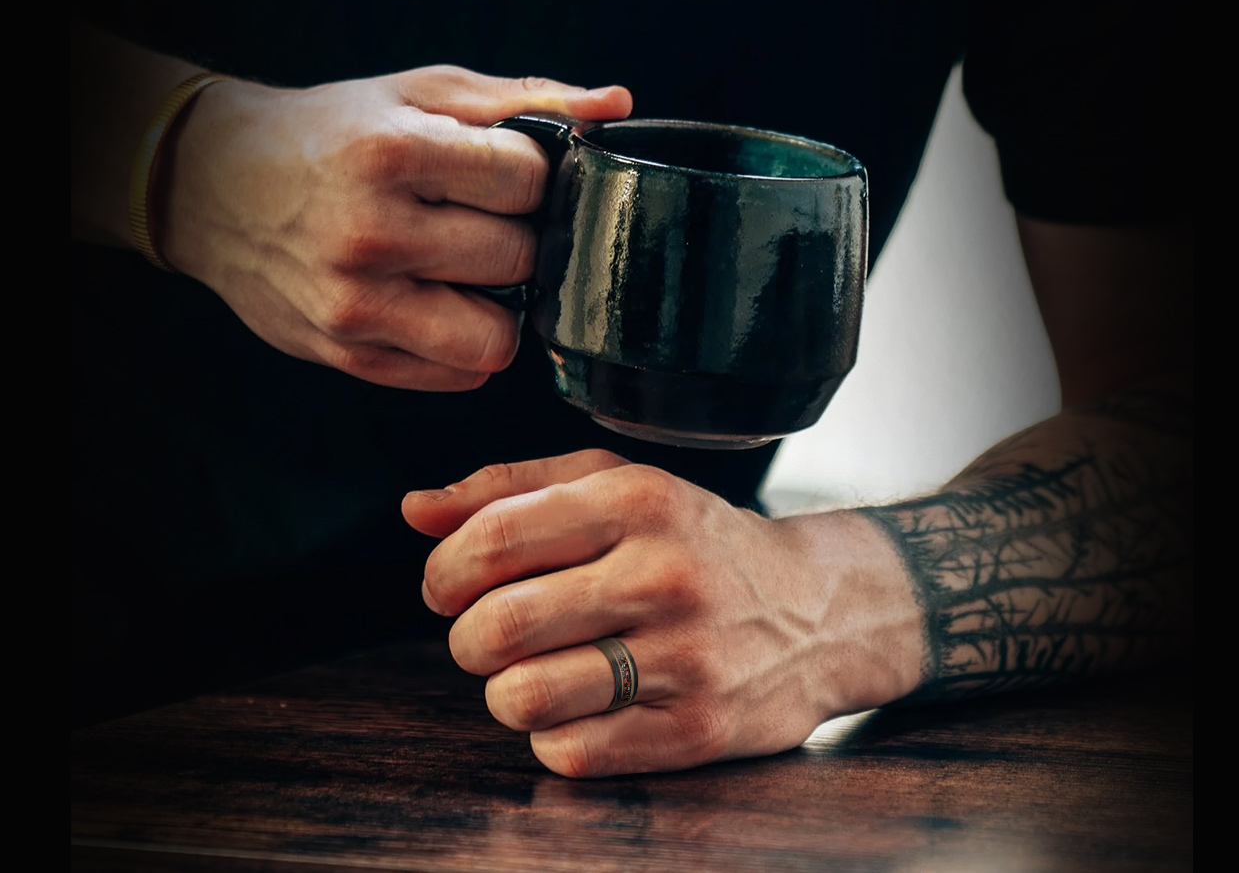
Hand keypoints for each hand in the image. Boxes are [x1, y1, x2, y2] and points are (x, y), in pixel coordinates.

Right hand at [157, 66, 631, 389]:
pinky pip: (458, 375)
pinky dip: (464, 345)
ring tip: (467, 272)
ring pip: (497, 337)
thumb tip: (614, 106)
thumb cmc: (328, 135)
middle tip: (480, 221)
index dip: (530, 176)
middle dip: (516, 238)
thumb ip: (523, 101)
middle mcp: (372, 234)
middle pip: (519, 258)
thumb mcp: (419, 94)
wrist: (215, 186)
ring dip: (498, 307)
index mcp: (392, 154)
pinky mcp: (349, 355)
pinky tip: (436, 303)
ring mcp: (357, 304)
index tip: (504, 174)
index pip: (527, 180)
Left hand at [401, 450, 922, 777]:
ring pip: (523, 698)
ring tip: (535, 673)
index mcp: (637, 499)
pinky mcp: (698, 731)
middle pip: (498, 626)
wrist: (823, 611)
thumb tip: (414, 511)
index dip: (443, 573)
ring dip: (506, 693)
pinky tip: (583, 708)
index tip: (447, 587)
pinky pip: (571, 752)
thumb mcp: (619, 486)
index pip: (492, 540)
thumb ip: (511, 489)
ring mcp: (685, 658)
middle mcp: (663, 575)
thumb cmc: (697, 544)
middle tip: (490, 635)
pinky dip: (555, 736)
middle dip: (467, 639)